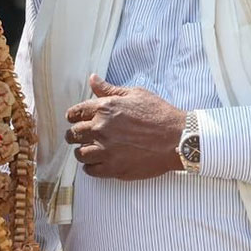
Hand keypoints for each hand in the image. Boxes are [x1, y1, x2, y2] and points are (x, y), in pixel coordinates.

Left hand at [65, 74, 186, 180]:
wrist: (177, 138)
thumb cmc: (159, 114)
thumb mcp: (135, 94)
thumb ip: (109, 89)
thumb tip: (93, 79)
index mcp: (105, 109)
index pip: (76, 113)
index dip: (72, 116)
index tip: (73, 120)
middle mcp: (101, 129)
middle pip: (74, 134)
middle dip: (74, 134)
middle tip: (78, 136)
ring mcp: (107, 150)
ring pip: (80, 154)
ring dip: (82, 151)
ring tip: (88, 150)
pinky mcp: (114, 168)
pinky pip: (91, 171)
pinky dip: (91, 167)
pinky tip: (97, 162)